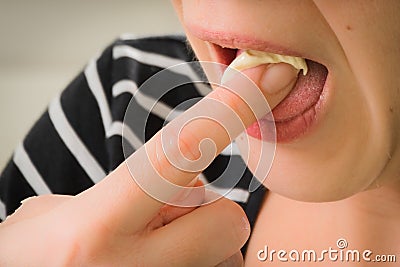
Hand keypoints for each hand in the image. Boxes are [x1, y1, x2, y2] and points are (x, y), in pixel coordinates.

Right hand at [0, 70, 291, 265]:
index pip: (178, 154)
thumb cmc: (31, 257)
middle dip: (208, 209)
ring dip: (198, 242)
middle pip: (228, 220)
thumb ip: (124, 189)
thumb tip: (185, 178)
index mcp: (94, 229)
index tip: (266, 79)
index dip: (227, 112)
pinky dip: (196, 261)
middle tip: (164, 216)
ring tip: (147, 249)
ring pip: (226, 254)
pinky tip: (154, 263)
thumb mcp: (55, 213)